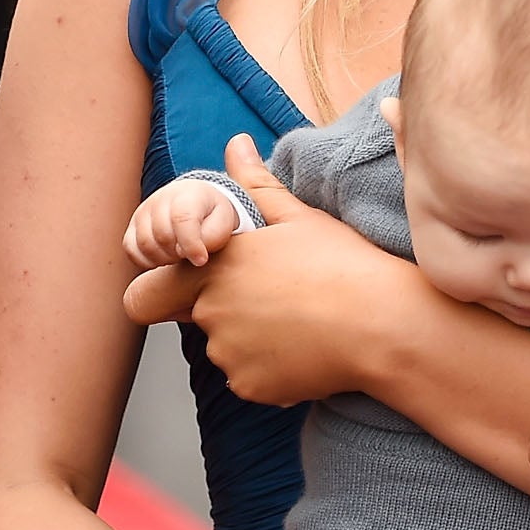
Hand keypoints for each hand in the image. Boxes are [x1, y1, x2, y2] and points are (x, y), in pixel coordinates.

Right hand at [125, 178, 240, 270]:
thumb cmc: (212, 215)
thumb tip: (190, 255)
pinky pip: (130, 248)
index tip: (201, 260)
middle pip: (163, 235)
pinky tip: (162, 260)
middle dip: (178, 254)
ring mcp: (143, 211)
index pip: (182, 219)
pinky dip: (145, 261)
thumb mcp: (223, 223)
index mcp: (187, 195)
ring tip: (178, 257)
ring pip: (145, 244)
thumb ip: (212, 238)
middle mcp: (160, 199)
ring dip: (163, 259)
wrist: (196, 200)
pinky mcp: (133, 224)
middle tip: (190, 257)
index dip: (191, 245)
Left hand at [126, 135, 416, 406]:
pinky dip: (271, 370)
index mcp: (214, 268)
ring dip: (251, 341)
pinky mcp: (251, 386)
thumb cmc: (343, 265)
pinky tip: (309, 350)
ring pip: (227, 350)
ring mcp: (228, 354)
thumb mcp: (298, 217)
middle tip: (277, 302)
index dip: (164, 293)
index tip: (190, 292)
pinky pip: (251, 378)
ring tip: (302, 324)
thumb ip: (256, 184)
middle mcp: (210, 313)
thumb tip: (236, 143)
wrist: (382, 325)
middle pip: (197, 320)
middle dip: (224, 312)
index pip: (146, 293)